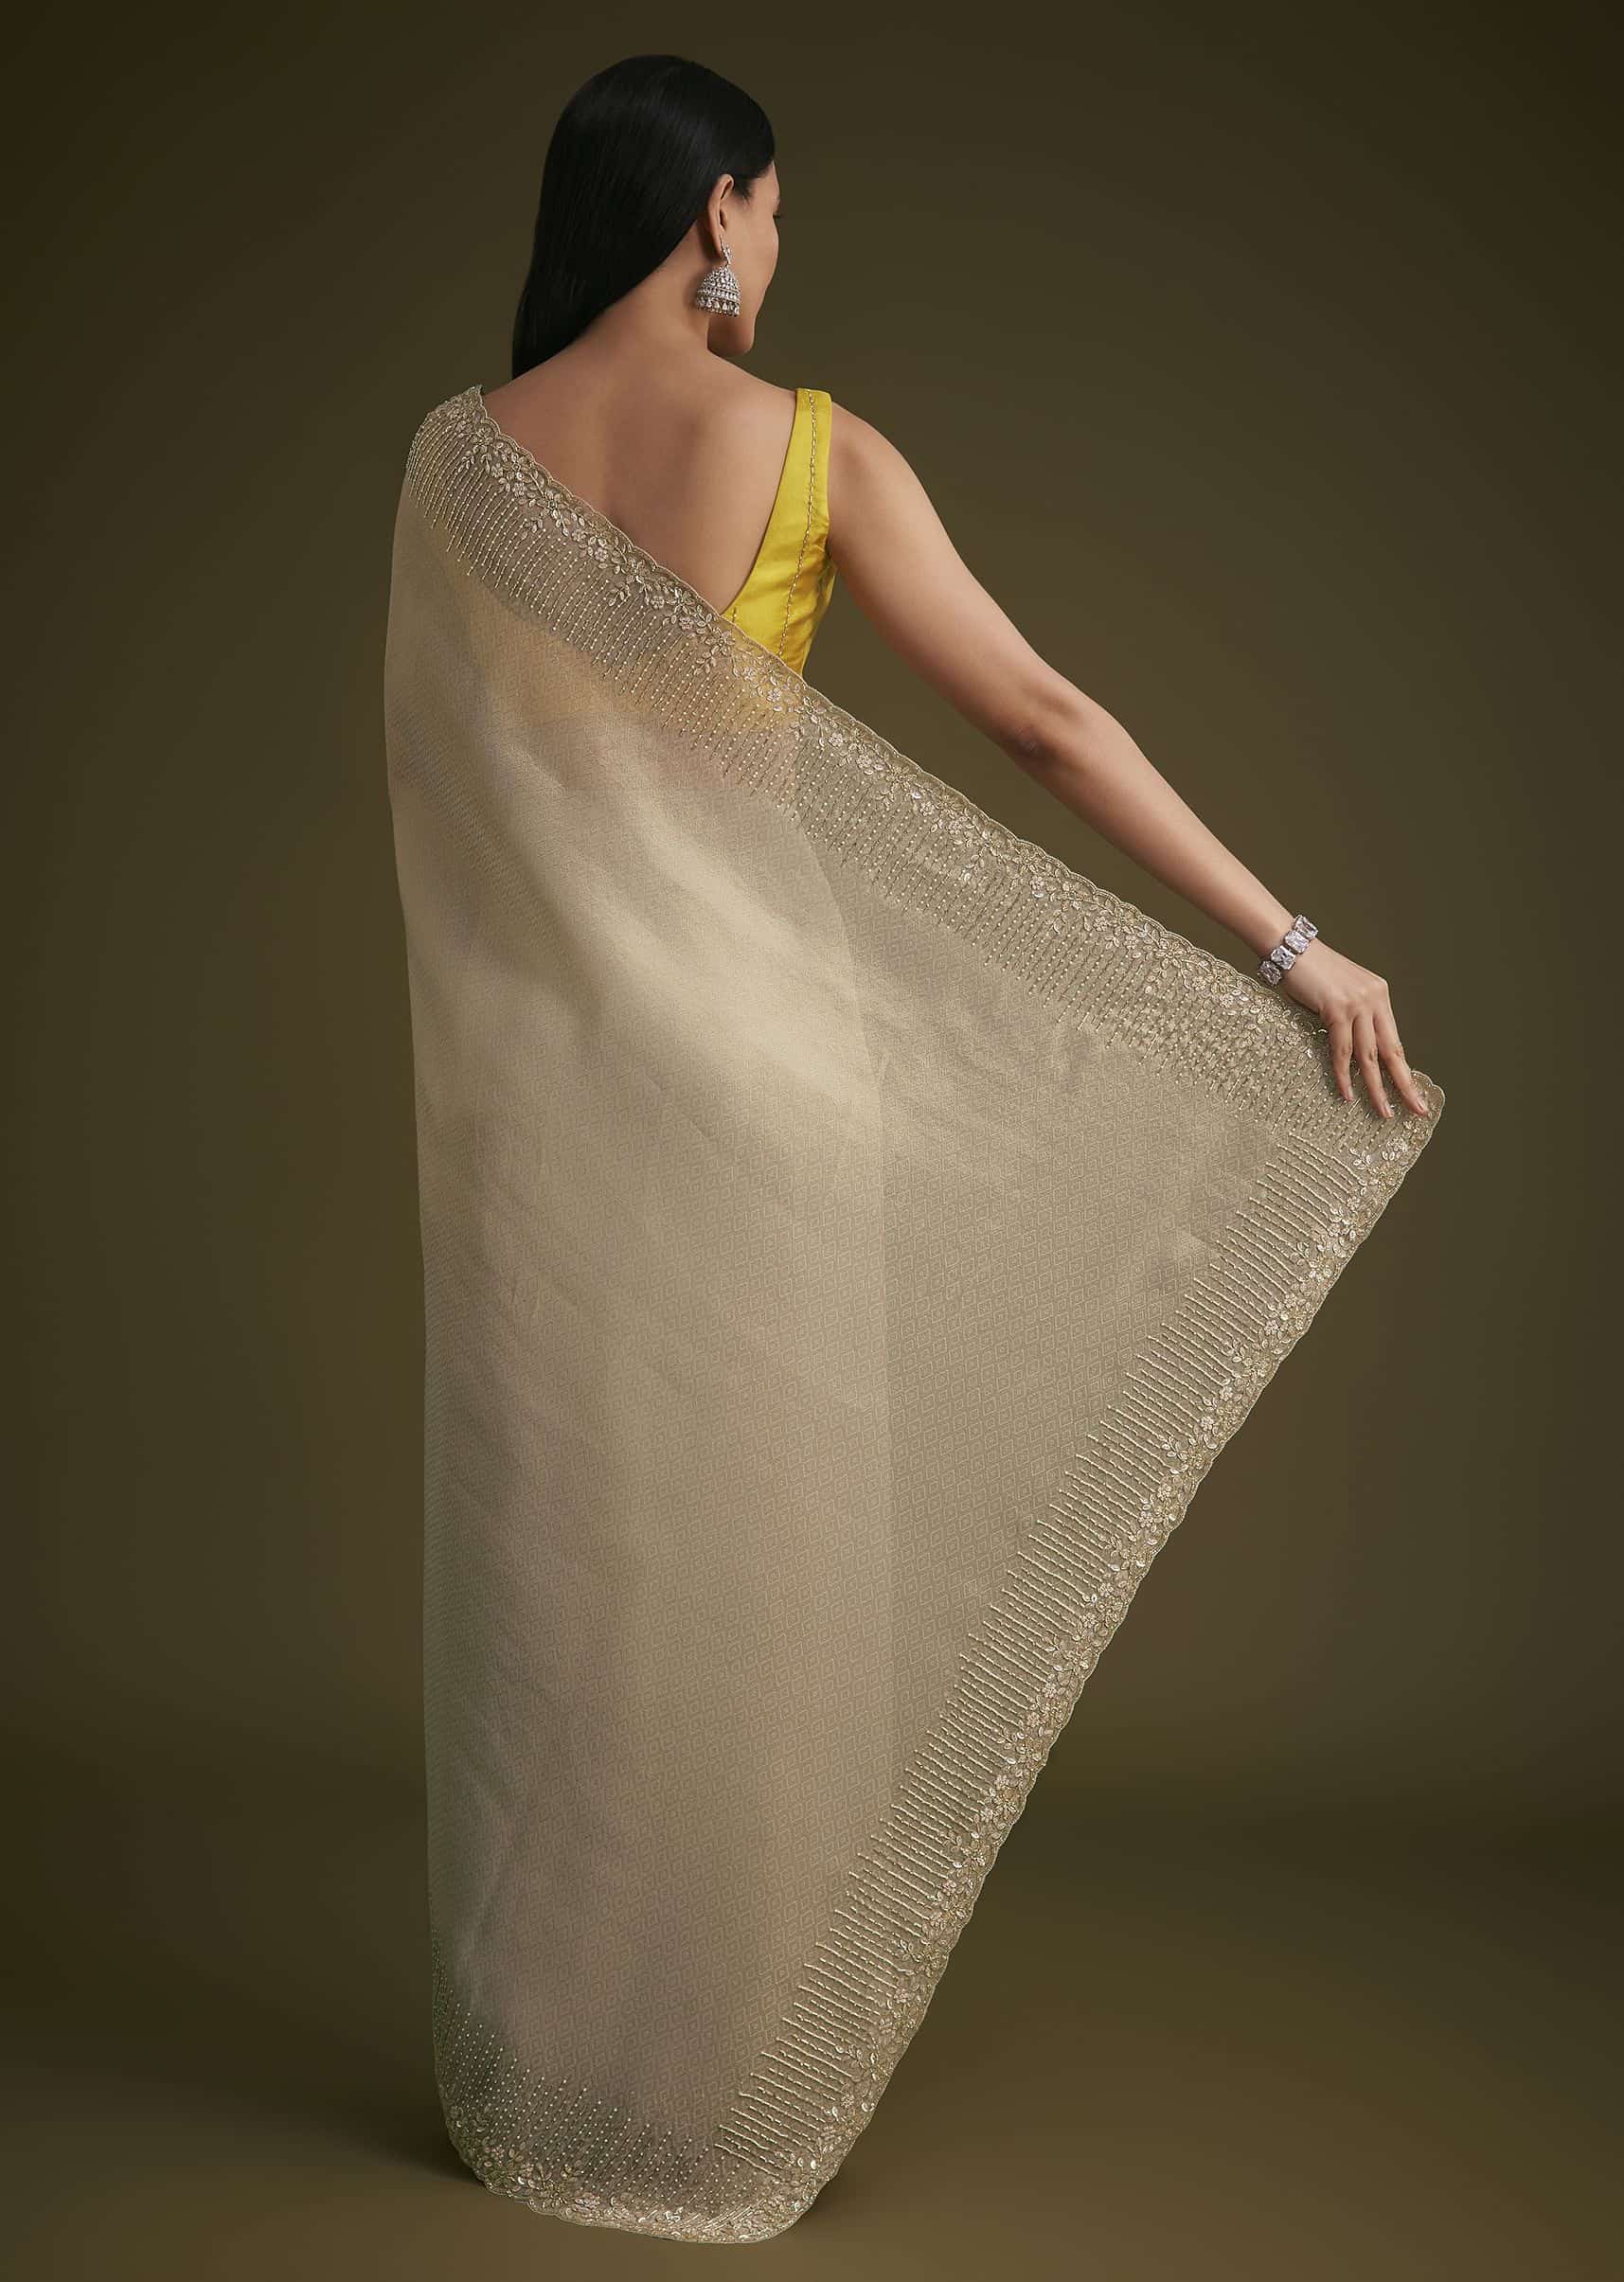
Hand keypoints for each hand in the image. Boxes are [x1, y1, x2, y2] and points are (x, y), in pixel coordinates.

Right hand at [1278, 941, 1430, 1118]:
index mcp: (1380, 995)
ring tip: (1383, 1111)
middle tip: (1416, 1110)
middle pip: (1392, 1051)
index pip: (1395, 1041)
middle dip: (1404, 1084)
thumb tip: (1355, 1051)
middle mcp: (1375, 999)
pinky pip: (1342, 1050)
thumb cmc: (1310, 973)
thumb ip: (1353, 1017)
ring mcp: (1358, 1004)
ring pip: (1370, 1055)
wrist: (1291, 949)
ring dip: (1376, 1087)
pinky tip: (1347, 1093)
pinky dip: (1344, 1074)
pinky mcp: (1337, 1008)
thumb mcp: (1341, 994)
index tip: (1413, 1093)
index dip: (1404, 1069)